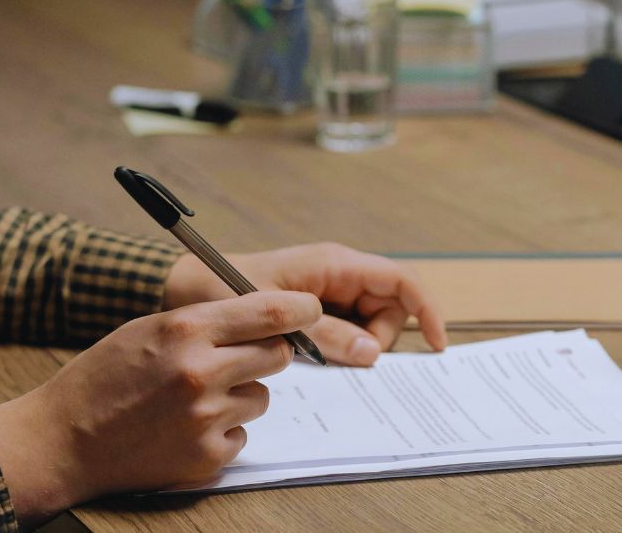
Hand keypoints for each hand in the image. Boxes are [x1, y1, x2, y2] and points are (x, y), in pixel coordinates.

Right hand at [0, 290, 319, 524]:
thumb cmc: (104, 377)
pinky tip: (185, 426)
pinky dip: (223, 430)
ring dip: (239, 394)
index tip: (310, 309)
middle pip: (277, 355)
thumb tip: (266, 317)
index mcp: (185, 330)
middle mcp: (201, 372)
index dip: (300, 309)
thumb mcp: (148, 328)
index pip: (269, 312)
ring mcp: (205, 419)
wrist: (64, 439)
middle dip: (266, 352)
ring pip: (260, 396)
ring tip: (193, 398)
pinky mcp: (206, 457)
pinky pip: (242, 435)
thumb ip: (206, 321)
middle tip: (237, 357)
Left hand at [164, 242, 446, 365]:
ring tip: (315, 355)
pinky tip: (314, 357)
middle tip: (340, 358)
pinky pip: (345, 332)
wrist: (183, 288)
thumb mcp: (275, 319)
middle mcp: (337, 274)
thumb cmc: (222, 291)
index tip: (438, 345)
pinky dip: (340, 349)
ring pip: (369, 325)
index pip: (400, 280)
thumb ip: (324, 335)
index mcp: (334, 264)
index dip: (427, 309)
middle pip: (390, 309)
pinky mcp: (315, 310)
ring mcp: (327, 292)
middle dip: (378, 339)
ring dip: (355, 346)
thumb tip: (372, 354)